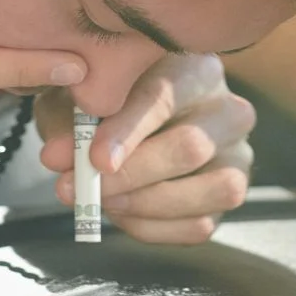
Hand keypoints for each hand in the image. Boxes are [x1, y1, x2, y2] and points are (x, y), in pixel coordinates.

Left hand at [37, 53, 254, 243]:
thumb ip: (68, 123)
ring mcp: (237, 155)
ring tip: (100, 201)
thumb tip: (57, 158)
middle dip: (131, 175)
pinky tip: (120, 213)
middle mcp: (228, 109)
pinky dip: (154, 227)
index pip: (165, 96)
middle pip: (191, 147)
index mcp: (194, 68)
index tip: (94, 159)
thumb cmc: (101, 102)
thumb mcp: (78, 100)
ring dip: (146, 204)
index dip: (127, 132)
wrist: (117, 120)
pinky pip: (201, 224)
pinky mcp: (228, 194)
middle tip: (79, 187)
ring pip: (212, 189)